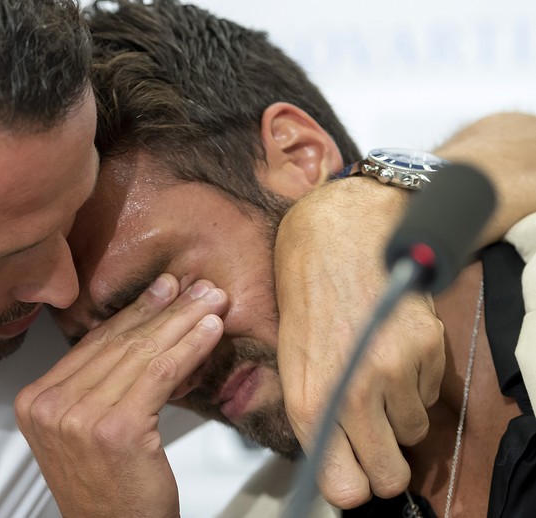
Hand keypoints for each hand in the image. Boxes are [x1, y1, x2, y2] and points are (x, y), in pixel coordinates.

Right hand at [15, 275, 226, 517]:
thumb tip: (139, 332)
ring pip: (141, 354)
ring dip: (183, 323)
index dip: (132, 313)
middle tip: (196, 288)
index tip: (162, 291)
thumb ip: (96, 385)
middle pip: (116, 344)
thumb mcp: (84, 431)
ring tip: (212, 303)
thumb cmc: (107, 490)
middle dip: (163, 310)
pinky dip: (189, 348)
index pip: (92, 345)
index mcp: (35, 401)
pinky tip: (210, 333)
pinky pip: (161, 375)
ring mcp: (79, 417)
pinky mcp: (116, 428)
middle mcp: (50, 406)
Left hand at [274, 178, 444, 507]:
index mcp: (309, 397)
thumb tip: (336, 461)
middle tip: (371, 438)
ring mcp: (395, 370)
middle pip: (390, 475)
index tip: (352, 474)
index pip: (346, 486)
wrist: (339, 232)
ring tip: (373, 372)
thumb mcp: (290, 357)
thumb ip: (312, 412)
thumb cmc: (306, 293)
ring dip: (396, 414)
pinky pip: (429, 394)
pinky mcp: (427, 348)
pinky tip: (390, 347)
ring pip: (412, 431)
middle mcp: (353, 390)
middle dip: (382, 462)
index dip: (351, 484)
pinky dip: (414, 382)